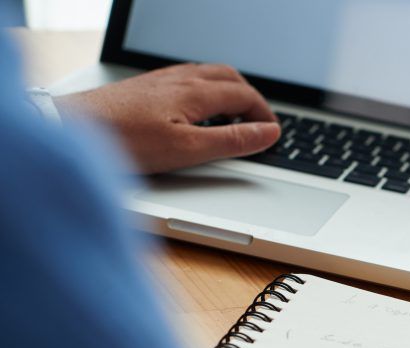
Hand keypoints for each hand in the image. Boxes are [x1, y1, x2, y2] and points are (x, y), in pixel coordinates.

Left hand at [54, 64, 280, 174]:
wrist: (73, 128)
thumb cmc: (125, 141)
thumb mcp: (188, 149)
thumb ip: (232, 141)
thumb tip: (268, 133)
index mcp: (196, 93)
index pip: (244, 96)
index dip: (264, 115)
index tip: (273, 134)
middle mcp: (179, 79)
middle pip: (229, 77)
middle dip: (251, 97)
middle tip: (260, 121)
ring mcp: (160, 80)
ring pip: (207, 74)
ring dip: (229, 91)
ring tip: (235, 114)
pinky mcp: (144, 87)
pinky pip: (186, 78)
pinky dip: (206, 90)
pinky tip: (196, 108)